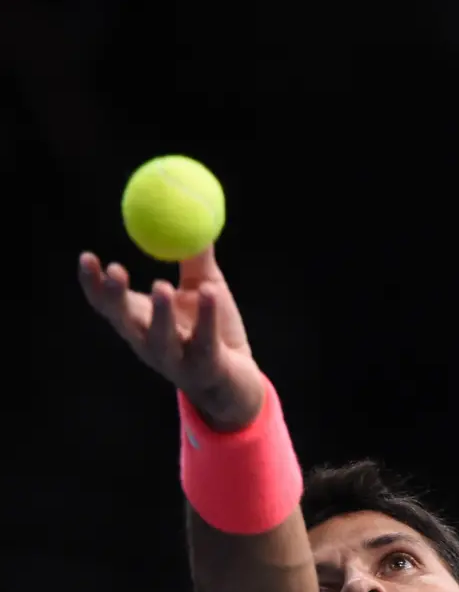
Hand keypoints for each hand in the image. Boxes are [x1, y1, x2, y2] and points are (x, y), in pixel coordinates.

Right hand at [79, 247, 264, 430]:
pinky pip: (204, 341)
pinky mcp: (204, 368)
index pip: (108, 305)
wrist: (237, 380)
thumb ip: (195, 256)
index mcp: (142, 323)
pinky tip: (210, 292)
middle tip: (116, 270)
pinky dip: (207, 316)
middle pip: (125, 322)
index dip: (93, 284)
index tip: (87, 257)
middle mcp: (150, 344)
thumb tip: (190, 211)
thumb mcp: (204, 286)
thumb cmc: (214, 330)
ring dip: (159, 314)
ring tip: (160, 285)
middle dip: (115, 298)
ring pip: (160, 340)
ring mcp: (176, 360)